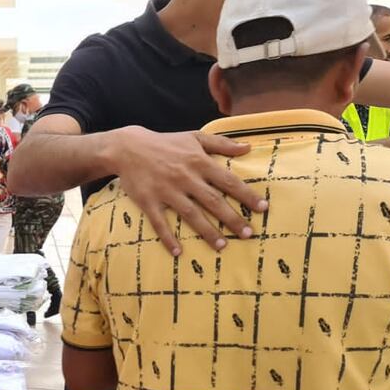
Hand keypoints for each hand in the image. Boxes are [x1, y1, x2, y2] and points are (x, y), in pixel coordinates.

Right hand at [110, 127, 266, 255]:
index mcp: (198, 162)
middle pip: (213, 201)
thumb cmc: (165, 143)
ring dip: (207, 231)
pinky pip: (159, 222)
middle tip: (248, 234)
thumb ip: (222, 144)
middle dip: (232, 219)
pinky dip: (168, 238)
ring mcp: (166, 191)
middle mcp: (185, 178)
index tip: (262, 208)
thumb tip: (248, 148)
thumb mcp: (194, 137)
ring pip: (191, 214)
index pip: (228, 181)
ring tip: (222, 245)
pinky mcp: (148, 201)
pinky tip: (177, 252)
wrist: (127, 147)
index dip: (246, 195)